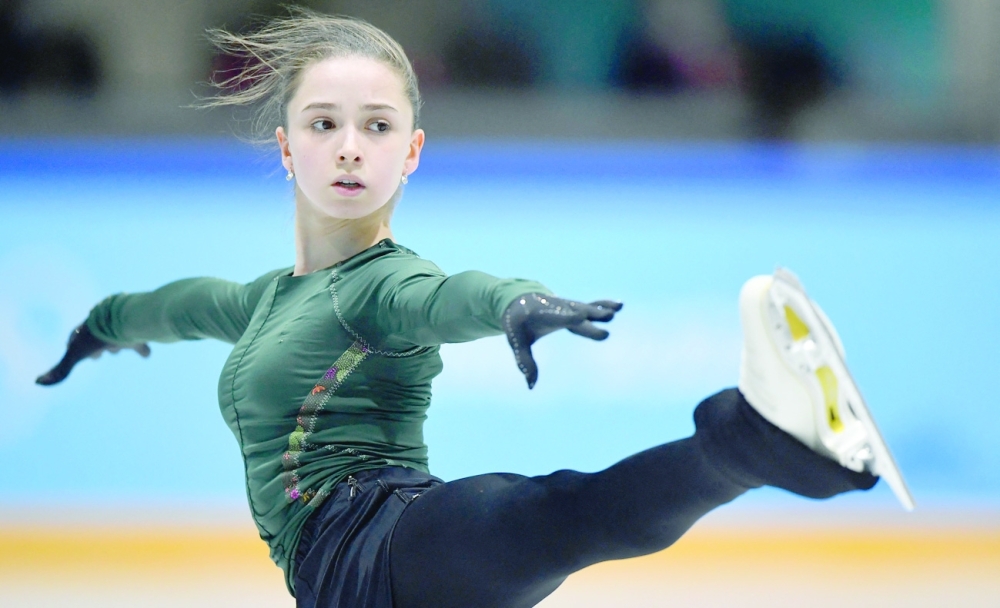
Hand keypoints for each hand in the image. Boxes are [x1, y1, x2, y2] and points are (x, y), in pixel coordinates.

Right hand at [36, 323, 149, 385]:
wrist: (126, 318)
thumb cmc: (100, 336)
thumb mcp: (77, 354)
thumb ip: (61, 369)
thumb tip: (37, 382)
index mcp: (86, 329)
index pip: (75, 338)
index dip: (73, 345)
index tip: (74, 350)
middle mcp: (103, 325)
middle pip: (97, 336)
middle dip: (97, 344)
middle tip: (101, 354)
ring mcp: (121, 326)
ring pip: (118, 335)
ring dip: (119, 342)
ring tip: (121, 348)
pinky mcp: (138, 329)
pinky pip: (141, 338)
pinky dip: (142, 347)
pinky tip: (146, 354)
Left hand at [503, 293, 621, 388]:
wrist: (520, 300)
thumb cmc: (517, 323)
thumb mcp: (516, 341)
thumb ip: (524, 361)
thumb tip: (531, 386)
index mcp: (541, 314)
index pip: (557, 317)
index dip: (568, 317)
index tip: (580, 317)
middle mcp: (558, 308)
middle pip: (577, 313)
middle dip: (591, 315)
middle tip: (608, 317)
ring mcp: (568, 307)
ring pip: (586, 307)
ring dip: (601, 309)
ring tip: (618, 309)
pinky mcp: (575, 308)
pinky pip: (591, 306)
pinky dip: (603, 305)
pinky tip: (619, 306)